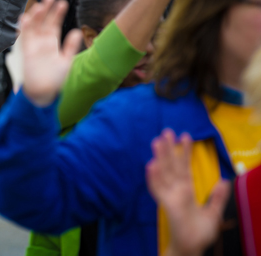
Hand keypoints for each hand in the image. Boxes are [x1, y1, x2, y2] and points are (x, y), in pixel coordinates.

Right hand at [20, 0, 82, 105]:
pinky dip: (24, 28)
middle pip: (43, 22)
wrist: (43, 93)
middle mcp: (42, 42)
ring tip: (40, 5)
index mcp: (52, 42)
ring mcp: (33, 46)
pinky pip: (24, 37)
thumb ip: (70, 47)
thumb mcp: (66, 61)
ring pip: (34, 27)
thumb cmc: (56, 79)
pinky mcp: (26, 52)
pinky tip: (26, 18)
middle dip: (46, 10)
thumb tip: (77, 31)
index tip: (62, 2)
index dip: (57, 13)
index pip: (54, 24)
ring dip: (36, 16)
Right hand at [146, 129, 229, 255]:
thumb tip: (224, 181)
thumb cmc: (199, 232)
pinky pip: (158, 189)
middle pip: (171, 166)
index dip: (185, 152)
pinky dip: (153, 178)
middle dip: (169, 149)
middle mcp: (176, 190)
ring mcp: (170, 196)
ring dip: (159, 158)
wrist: (192, 247)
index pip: (184, 167)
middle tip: (166, 131)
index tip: (186, 136)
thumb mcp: (213, 214)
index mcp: (186, 190)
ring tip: (156, 141)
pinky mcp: (166, 204)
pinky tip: (150, 165)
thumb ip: (217, 198)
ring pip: (163, 173)